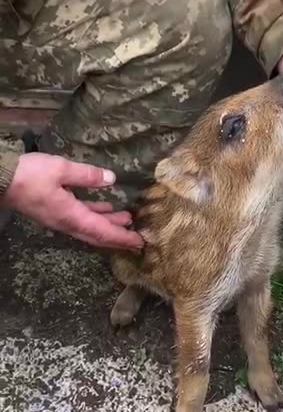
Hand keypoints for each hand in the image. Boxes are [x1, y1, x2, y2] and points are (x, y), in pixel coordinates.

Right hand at [2, 153, 143, 250]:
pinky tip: (105, 206)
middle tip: (138, 238)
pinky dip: (95, 215)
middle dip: (118, 237)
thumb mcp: (61, 169)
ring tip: (127, 218)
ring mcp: (60, 219)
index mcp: (71, 216)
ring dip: (108, 224)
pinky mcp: (55, 211)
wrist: (0, 180)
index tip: (139, 242)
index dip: (122, 238)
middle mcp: (67, 223)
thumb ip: (87, 175)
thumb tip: (111, 179)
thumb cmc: (29, 175)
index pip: (102, 232)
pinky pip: (80, 218)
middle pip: (97, 235)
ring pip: (89, 227)